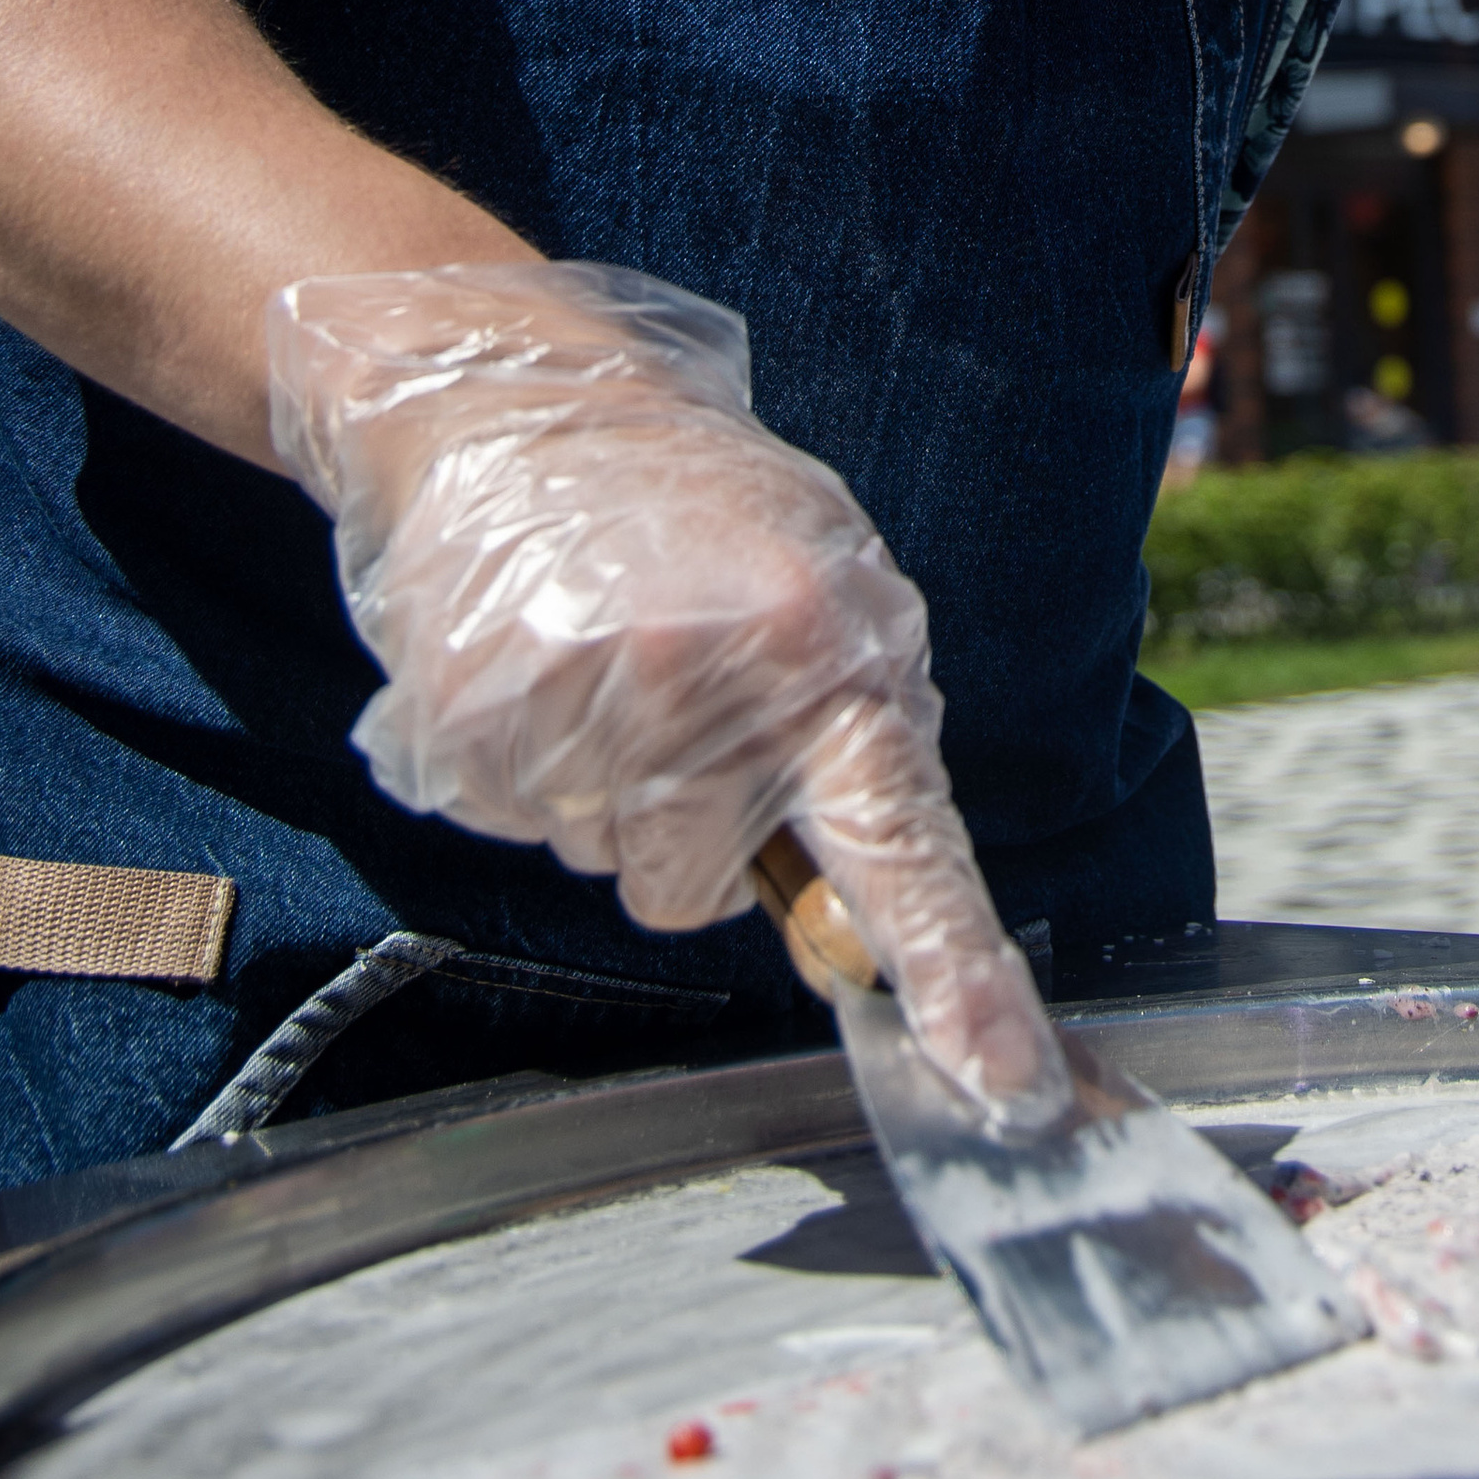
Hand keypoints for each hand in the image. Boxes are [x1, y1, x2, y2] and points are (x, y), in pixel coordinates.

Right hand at [268, 262, 1067, 1125]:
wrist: (513, 397)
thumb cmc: (688, 503)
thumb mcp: (817, 585)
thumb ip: (851, 741)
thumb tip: (868, 922)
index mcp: (826, 649)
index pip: (905, 844)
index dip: (956, 976)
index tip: (1004, 1081)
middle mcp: (712, 684)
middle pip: (700, 888)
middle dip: (689, 826)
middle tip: (672, 695)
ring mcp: (585, 705)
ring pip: (605, 863)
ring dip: (604, 792)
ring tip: (598, 651)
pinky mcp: (474, 721)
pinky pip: (516, 824)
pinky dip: (525, 765)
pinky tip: (532, 655)